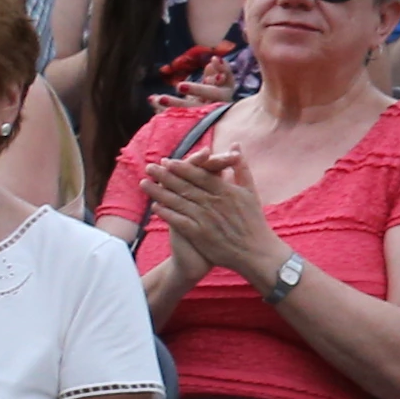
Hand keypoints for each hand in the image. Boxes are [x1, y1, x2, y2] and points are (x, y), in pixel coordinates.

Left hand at [145, 144, 284, 281]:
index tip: (167, 161)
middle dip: (165, 175)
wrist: (256, 253)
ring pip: (178, 202)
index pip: (199, 175)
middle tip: (149, 167)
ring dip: (159, 192)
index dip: (181, 167)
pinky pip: (178, 221)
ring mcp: (205, 219)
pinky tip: (154, 207)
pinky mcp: (199, 234)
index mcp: (226, 191)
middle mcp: (214, 203)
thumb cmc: (253, 221)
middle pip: (184, 186)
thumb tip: (236, 146)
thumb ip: (241, 168)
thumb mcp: (251, 191)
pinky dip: (166, 213)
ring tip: (144, 183)